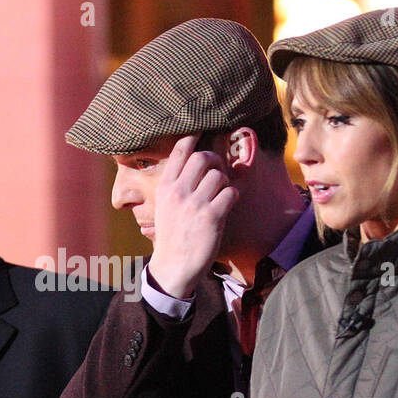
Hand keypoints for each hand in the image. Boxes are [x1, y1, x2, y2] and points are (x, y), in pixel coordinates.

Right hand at [146, 135, 237, 299]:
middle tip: (218, 170)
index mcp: (165, 187)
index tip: (202, 130)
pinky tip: (227, 205)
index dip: (194, 136)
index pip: (180, 151)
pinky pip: (231, 193)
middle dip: (215, 160)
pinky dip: (232, 196)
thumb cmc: (172, 235)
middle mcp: (178, 192)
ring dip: (225, 182)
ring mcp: (195, 204)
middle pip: (203, 158)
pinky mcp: (212, 217)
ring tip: (221, 193)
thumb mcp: (164, 206)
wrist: (174, 267)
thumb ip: (176, 185)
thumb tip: (196, 162)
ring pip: (220, 175)